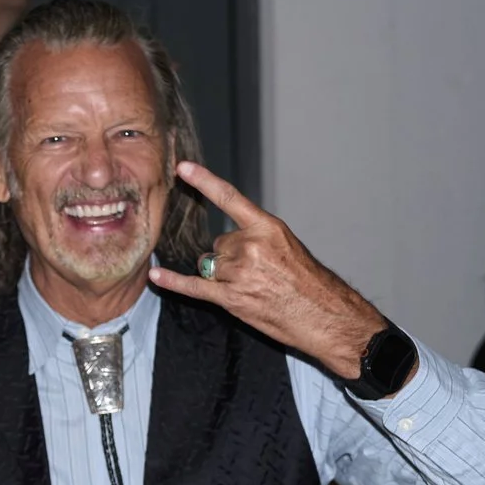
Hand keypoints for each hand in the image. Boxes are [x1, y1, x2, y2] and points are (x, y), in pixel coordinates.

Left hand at [146, 161, 389, 377]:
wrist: (326, 317)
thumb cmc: (312, 284)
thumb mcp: (290, 247)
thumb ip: (258, 238)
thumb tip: (227, 245)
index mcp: (267, 228)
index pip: (229, 198)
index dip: (204, 181)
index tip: (182, 168)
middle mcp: (250, 246)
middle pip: (218, 243)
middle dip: (231, 257)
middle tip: (258, 273)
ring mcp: (238, 273)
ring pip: (211, 265)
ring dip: (222, 275)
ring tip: (251, 288)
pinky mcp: (231, 299)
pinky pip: (194, 287)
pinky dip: (173, 281)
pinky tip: (157, 274)